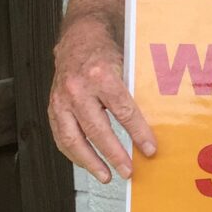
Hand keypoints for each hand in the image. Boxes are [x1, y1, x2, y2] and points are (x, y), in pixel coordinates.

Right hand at [48, 17, 155, 184]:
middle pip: (97, 130)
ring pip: (72, 139)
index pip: (123, 110)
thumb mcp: (126, 63)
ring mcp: (61, 99)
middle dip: (114, 154)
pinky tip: (88, 163)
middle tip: (128, 171)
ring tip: (106, 176)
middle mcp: (77, 88)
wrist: (79, 35)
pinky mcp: (52, 106)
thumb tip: (159, 120)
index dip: (138, 133)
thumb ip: (136, 90)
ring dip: (90, 162)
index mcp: (101, 75)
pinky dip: (74, 153)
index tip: (150, 149)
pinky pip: (61, 136)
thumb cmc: (107, 50)